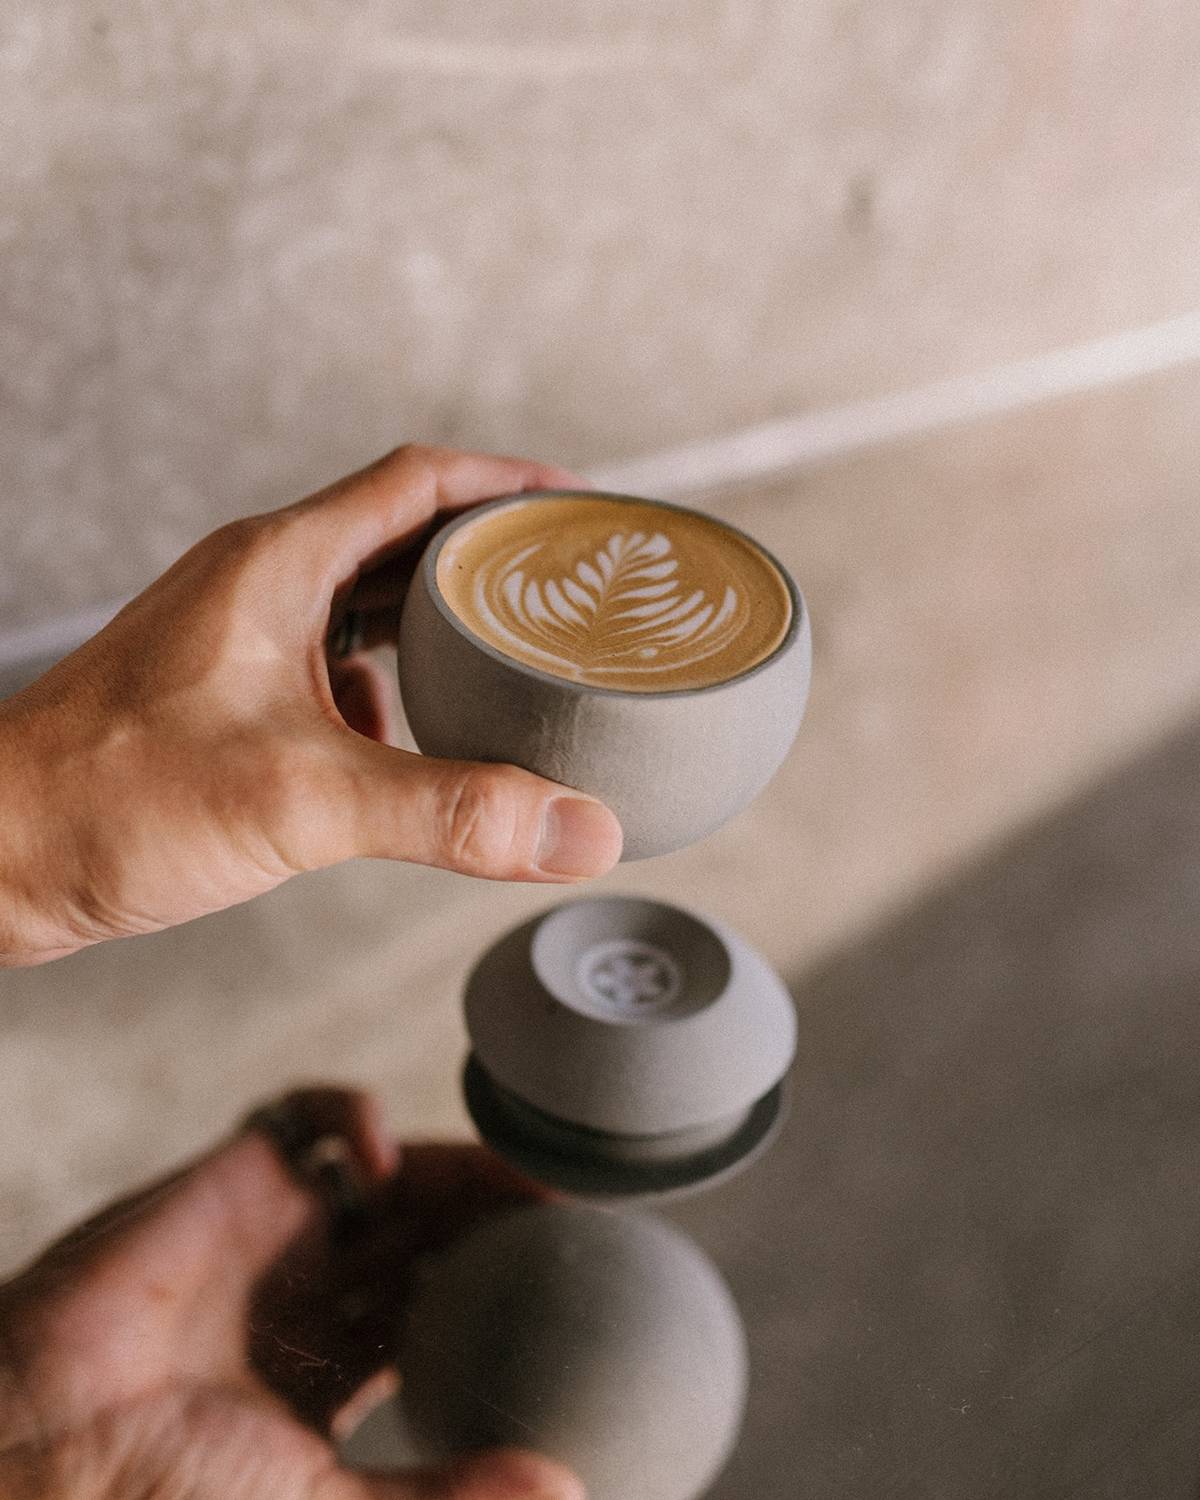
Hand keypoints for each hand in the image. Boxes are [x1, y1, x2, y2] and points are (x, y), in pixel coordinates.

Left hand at [0, 445, 622, 965]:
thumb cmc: (105, 799)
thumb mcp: (302, 798)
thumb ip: (450, 812)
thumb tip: (577, 829)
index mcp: (278, 565)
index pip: (416, 481)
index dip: (506, 484)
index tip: (576, 505)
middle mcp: (260, 587)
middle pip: (401, 539)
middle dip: (486, 560)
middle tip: (562, 587)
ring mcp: (239, 641)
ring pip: (366, 609)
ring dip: (438, 628)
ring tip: (510, 656)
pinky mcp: (227, 699)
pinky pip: (331, 670)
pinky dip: (389, 694)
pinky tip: (414, 743)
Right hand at [0, 1088, 583, 1499]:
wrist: (42, 1456)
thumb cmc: (164, 1496)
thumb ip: (440, 1497)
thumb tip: (564, 1486)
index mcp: (330, 1373)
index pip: (440, 1308)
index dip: (505, 1285)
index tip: (575, 1275)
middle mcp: (307, 1299)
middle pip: (427, 1233)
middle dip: (495, 1218)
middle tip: (569, 1211)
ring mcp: (270, 1236)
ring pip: (388, 1174)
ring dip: (455, 1163)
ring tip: (522, 1175)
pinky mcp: (231, 1181)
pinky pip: (301, 1120)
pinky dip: (351, 1117)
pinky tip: (380, 1160)